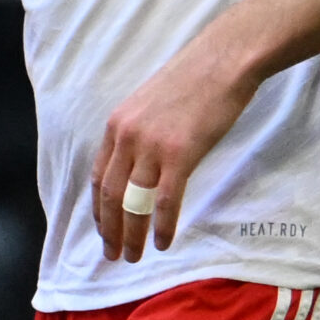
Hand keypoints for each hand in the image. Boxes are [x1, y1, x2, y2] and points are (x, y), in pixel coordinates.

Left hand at [89, 34, 258, 261]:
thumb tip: (140, 165)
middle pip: (109, 194)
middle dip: (108, 230)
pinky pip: (165, 200)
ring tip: (133, 257)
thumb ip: (140, 134)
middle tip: (112, 256)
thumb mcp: (151, 106)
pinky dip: (162, 226)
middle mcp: (126, 137)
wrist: (221, 61)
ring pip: (132, 202)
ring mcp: (151, 146)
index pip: (98, 175)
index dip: (98, 208)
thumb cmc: (192, 81)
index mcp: (117, 125)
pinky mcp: (180, 154)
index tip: (101, 229)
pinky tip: (163, 243)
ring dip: (131, 235)